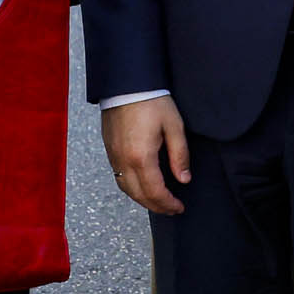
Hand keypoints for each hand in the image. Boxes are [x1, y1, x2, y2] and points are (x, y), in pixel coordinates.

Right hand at [104, 96, 190, 215]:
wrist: (126, 84)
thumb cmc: (151, 101)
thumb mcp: (174, 126)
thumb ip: (180, 155)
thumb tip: (184, 179)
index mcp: (141, 157)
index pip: (155, 192)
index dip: (168, 204)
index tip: (179, 207)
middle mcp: (123, 161)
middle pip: (139, 195)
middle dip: (156, 206)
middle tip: (171, 209)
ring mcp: (113, 156)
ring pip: (126, 189)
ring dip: (142, 200)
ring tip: (158, 202)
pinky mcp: (109, 150)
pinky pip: (118, 177)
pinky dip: (131, 188)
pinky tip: (141, 186)